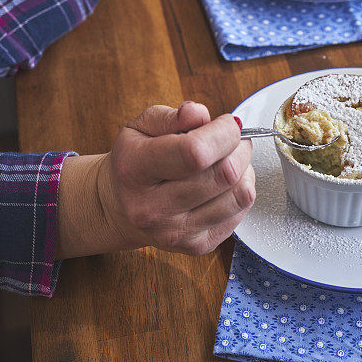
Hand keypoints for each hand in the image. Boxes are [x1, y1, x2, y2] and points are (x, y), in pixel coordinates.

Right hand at [97, 102, 254, 255]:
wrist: (118, 208)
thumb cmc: (134, 161)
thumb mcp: (140, 127)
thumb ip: (171, 116)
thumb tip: (199, 114)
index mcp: (135, 170)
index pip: (195, 153)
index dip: (224, 133)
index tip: (227, 123)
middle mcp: (152, 208)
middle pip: (224, 174)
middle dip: (238, 148)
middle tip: (232, 140)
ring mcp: (175, 233)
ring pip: (239, 195)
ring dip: (244, 170)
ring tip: (228, 160)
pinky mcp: (195, 247)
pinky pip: (240, 214)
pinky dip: (241, 192)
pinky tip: (223, 184)